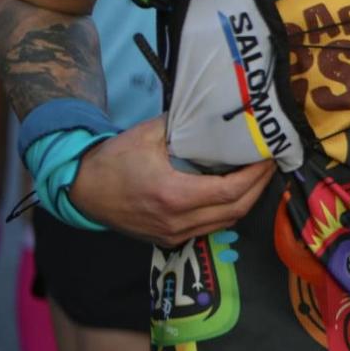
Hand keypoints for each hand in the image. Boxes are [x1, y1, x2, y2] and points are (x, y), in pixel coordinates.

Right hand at [73, 117, 274, 246]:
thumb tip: (214, 111)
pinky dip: (226, 212)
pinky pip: (209, 229)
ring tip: (256, 177)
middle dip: (258, 187)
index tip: (269, 158)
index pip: (230, 191)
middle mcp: (176, 221)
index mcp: (173, 195)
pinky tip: (232, 193)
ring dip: (245, 201)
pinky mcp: (167, 239)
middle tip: (269, 165)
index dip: (256, 175)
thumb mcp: (147, 135)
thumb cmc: (112, 160)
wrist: (80, 190)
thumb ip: (182, 124)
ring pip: (225, 223)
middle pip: (235, 210)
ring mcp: (172, 234)